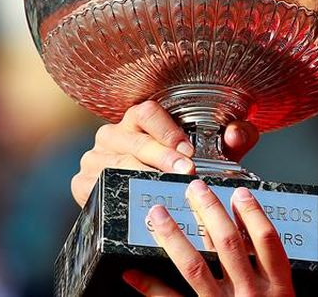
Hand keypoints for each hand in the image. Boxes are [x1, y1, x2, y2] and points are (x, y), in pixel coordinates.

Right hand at [71, 100, 258, 206]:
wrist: (150, 205)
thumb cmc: (182, 172)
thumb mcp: (210, 154)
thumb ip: (232, 140)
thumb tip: (236, 134)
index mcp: (139, 121)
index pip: (146, 112)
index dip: (167, 130)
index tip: (189, 151)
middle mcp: (113, 135)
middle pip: (134, 139)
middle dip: (162, 156)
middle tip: (186, 171)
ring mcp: (94, 158)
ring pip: (116, 163)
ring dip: (142, 175)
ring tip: (165, 187)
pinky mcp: (82, 184)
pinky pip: (95, 188)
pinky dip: (116, 194)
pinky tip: (136, 201)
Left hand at [122, 181, 293, 296]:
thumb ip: (272, 274)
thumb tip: (250, 234)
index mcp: (279, 290)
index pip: (268, 242)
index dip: (254, 213)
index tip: (239, 192)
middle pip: (229, 245)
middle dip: (208, 212)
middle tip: (193, 188)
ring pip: (196, 266)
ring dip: (174, 237)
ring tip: (158, 214)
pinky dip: (149, 286)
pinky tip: (132, 272)